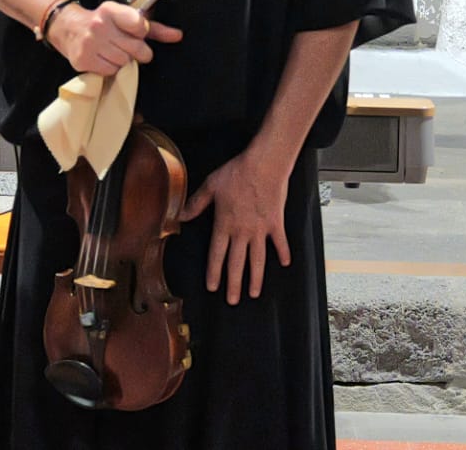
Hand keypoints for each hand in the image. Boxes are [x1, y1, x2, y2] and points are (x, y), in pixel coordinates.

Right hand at [47, 1, 182, 77]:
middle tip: (127, 47)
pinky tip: (103, 59)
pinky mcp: (83, 59)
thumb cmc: (104, 24)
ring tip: (112, 51)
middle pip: (135, 49)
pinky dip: (110, 69)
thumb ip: (154, 29)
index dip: (142, 33)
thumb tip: (178, 36)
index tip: (135, 32)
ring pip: (123, 63)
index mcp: (111, 10)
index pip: (141, 26)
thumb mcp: (126, 19)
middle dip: (137, 52)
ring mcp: (89, 43)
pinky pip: (110, 71)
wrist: (69, 28)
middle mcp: (99, 25)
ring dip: (122, 61)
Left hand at [178, 148, 290, 305]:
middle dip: (234, 284)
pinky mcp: (276, 223)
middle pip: (237, 263)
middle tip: (233, 301)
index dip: (214, 272)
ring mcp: (261, 229)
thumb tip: (180, 216)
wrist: (264, 164)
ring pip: (258, 259)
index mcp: (224, 224)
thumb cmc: (236, 172)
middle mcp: (242, 231)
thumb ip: (196, 203)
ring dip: (256, 278)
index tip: (212, 287)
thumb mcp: (210, 185)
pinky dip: (283, 253)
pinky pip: (280, 242)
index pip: (217, 254)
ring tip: (254, 293)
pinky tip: (285, 264)